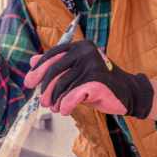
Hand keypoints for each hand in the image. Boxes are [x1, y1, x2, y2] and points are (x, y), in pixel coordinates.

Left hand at [23, 40, 154, 117]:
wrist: (127, 92)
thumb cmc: (99, 83)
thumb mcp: (76, 73)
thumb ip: (57, 66)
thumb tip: (31, 61)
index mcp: (79, 46)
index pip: (52, 55)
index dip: (38, 69)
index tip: (29, 82)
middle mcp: (85, 51)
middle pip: (54, 70)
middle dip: (45, 88)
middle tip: (43, 102)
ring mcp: (92, 64)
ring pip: (63, 84)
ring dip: (56, 100)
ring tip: (55, 108)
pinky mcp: (98, 80)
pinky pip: (74, 94)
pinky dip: (66, 104)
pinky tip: (64, 110)